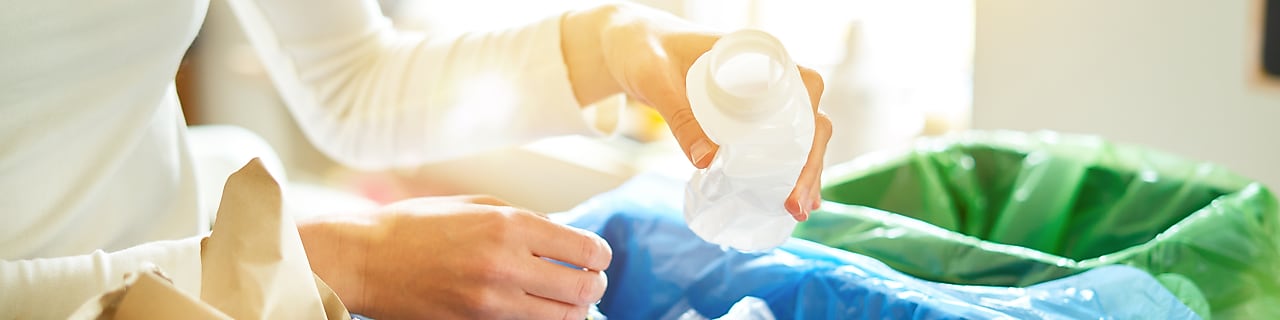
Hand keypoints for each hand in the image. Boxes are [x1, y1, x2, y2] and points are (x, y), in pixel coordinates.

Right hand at [298, 195, 611, 318]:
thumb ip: (526, 220)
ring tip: (564, 300)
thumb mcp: (478, 205)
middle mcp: (506, 264)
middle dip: (594, 285)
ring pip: (564, 318)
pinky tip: (535, 309)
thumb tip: (565, 237)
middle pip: (585, 288)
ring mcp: (491, 302)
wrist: (366, 259)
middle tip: (587, 281)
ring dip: (572, 309)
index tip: (595, 257)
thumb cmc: (418, 225)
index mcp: (509, 225)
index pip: (586, 249)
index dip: (599, 255)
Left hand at [563, 4, 831, 220]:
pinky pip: (774, 144)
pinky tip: (786, 201)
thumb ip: (679, 115)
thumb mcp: (657, 80)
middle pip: (808, 120)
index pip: (806, 87)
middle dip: (809, 164)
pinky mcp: (744, 119)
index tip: (799, 160)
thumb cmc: (646, 52)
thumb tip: (707, 162)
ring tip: (796, 211)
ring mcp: (758, 100)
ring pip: (797, 137)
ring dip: (802, 173)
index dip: (811, 125)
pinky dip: (784, 171)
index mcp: (758, 56)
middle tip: (796, 204)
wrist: (632, 49)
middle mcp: (768, 77)